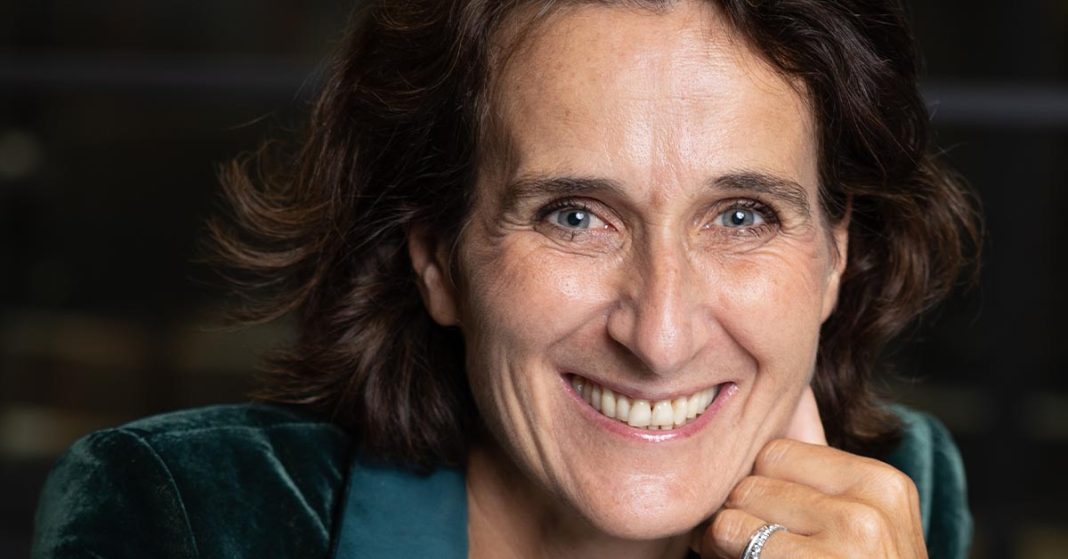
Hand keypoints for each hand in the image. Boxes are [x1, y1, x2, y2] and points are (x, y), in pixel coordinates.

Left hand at [695, 387, 927, 557]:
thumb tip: (787, 387)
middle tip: (750, 554)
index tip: (769, 528)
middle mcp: (871, 512)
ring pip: (734, 511)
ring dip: (723, 544)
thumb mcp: (850, 523)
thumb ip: (815, 470)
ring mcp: (848, 548)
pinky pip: (730, 539)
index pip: (776, 452)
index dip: (758, 492)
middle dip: (738, 516)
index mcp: (883, 486)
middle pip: (753, 478)